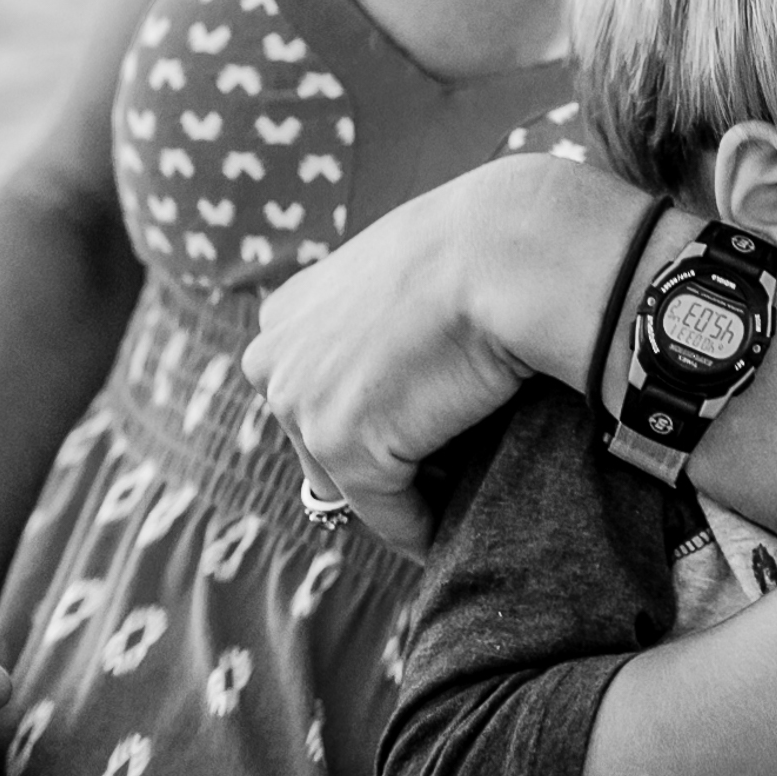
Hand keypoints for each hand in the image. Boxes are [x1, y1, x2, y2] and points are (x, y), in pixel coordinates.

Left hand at [243, 155, 607, 555]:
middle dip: (377, 457)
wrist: (504, 251)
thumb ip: (377, 317)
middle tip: (449, 463)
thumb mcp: (400, 272)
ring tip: (467, 487)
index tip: (416, 427)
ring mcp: (302, 406)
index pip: (313, 393)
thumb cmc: (475, 246)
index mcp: (283, 313)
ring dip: (405, 492)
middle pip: (321, 445)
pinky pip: (393, 516)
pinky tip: (466, 525)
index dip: (367, 413)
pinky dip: (430, 529)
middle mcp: (272, 360)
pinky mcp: (346, 450)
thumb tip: (409, 368)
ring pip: (353, 484)